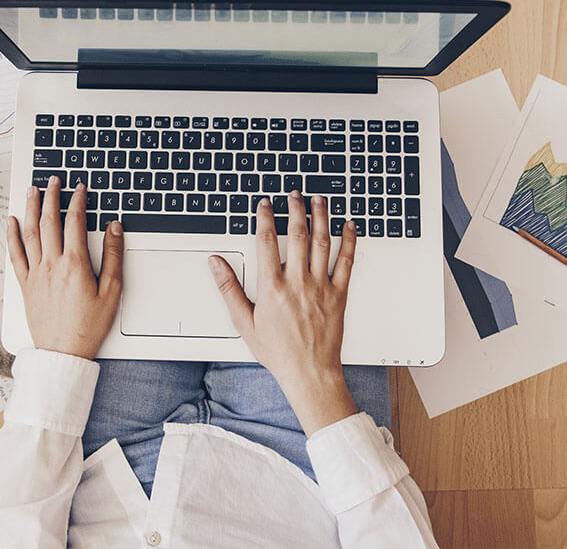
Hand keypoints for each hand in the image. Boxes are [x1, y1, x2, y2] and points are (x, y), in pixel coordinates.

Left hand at [6, 177, 122, 359]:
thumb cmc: (89, 327)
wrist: (63, 353)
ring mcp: (35, 274)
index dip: (78, 200)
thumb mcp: (112, 291)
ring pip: (30, 232)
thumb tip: (114, 228)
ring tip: (32, 190)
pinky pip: (15, 254)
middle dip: (51, 196)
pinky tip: (12, 222)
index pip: (75, 222)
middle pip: (49, 221)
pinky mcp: (25, 285)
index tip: (80, 188)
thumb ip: (114, 256)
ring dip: (31, 208)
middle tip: (54, 180)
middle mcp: (51, 265)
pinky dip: (12, 235)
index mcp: (75, 264)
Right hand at [208, 192, 359, 434]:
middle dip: (295, 209)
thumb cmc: (278, 352)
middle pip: (297, 234)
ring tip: (318, 200)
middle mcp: (297, 282)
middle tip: (294, 195)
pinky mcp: (339, 294)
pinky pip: (347, 262)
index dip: (265, 218)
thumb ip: (229, 289)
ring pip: (322, 242)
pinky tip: (349, 226)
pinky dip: (349, 241)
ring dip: (320, 217)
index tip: (265, 205)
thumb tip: (216, 264)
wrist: (309, 372)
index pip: (266, 242)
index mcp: (272, 287)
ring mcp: (320, 286)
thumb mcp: (244, 322)